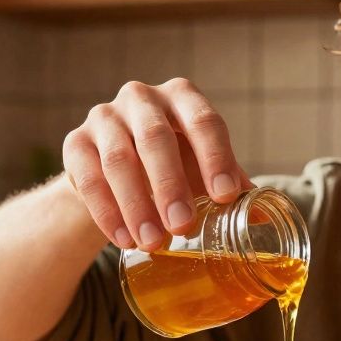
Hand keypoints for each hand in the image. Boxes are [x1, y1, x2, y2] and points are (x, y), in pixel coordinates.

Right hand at [62, 78, 251, 249]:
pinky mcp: (75, 143)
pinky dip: (107, 213)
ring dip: (136, 205)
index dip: (216, 158)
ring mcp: (104, 117)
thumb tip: (265, 218)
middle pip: (156, 138)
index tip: (225, 197)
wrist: (113, 169)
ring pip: (118, 160)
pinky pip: (88, 178)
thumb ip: (229, 185)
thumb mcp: (201, 168)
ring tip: (153, 243)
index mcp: (182, 98)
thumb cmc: (172, 165)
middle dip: (171, 185)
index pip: (203, 122)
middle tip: (183, 226)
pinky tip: (124, 240)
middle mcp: (141, 98)